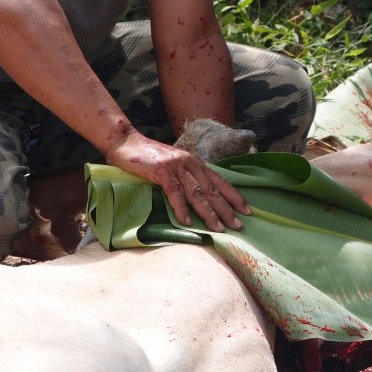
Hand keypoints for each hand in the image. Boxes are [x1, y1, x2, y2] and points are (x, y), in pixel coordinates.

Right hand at [104, 131, 250, 232]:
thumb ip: (186, 177)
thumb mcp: (174, 165)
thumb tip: (198, 198)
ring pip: (197, 193)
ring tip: (218, 228)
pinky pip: (175, 193)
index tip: (246, 210)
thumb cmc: (149, 157)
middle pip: (212, 190)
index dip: (233, 196)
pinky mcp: (162, 171)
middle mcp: (190, 163)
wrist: (126, 142)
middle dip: (226, 209)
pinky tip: (187, 222)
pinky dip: (181, 208)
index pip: (219, 181)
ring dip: (209, 212)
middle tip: (238, 226)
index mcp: (195, 162)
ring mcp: (176, 167)